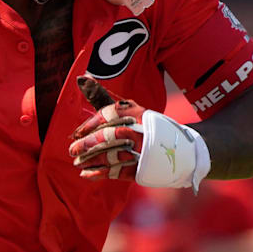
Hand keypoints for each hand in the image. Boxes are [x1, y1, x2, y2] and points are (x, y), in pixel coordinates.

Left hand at [70, 76, 210, 188]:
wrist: (181, 149)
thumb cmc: (143, 126)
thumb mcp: (127, 109)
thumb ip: (102, 98)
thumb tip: (81, 78)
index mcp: (137, 113)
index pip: (110, 115)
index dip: (91, 124)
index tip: (76, 133)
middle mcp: (142, 130)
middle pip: (111, 135)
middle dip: (89, 144)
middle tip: (72, 150)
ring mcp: (145, 150)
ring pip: (113, 155)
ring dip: (92, 160)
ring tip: (77, 162)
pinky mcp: (145, 168)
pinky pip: (120, 172)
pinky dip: (101, 173)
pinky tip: (86, 173)